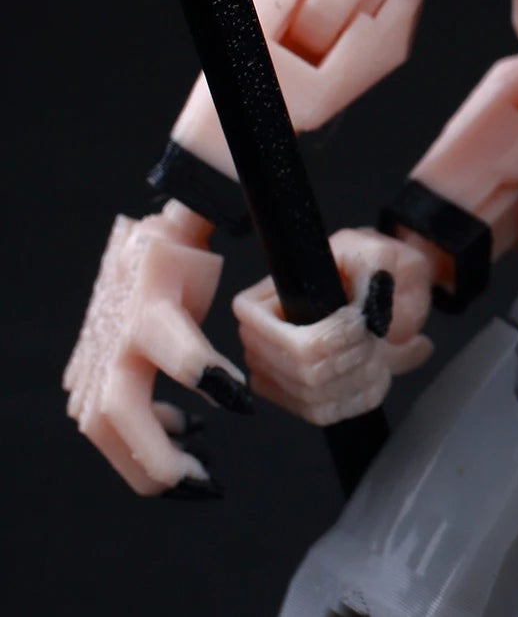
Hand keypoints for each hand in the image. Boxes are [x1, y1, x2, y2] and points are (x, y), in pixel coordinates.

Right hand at [64, 204, 249, 495]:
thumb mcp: (202, 242)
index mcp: (151, 300)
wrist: (134, 251)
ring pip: (104, 431)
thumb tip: (258, 206)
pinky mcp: (91, 379)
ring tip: (196, 479)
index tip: (239, 399)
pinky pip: (107, 426)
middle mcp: (115, 336)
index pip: (171, 345)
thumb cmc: (180, 249)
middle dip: (157, 454)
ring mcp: (95, 362)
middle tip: (206, 479)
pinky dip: (142, 443)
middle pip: (119, 410)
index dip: (202, 374)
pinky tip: (184, 439)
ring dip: (146, 464)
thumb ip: (228, 239)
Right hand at [231, 227, 433, 425]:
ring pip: (313, 395)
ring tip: (379, 353)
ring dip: (359, 377)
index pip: (268, 330)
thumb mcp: (373, 252)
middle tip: (376, 336)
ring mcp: (272, 371)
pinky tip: (374, 375)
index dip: (327, 335)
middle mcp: (259, 337)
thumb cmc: (363, 266)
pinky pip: (321, 413)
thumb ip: (375, 269)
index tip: (360, 321)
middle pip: (301, 370)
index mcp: (264, 298)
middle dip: (352, 356)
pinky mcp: (292, 396)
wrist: (373, 290)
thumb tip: (370, 312)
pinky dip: (357, 398)